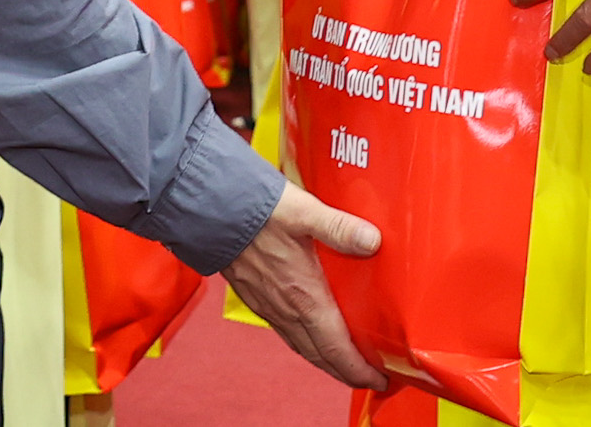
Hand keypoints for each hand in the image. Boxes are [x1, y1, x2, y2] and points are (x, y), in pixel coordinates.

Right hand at [223, 182, 387, 389]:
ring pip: (302, 347)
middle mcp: (286, 310)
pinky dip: (305, 343)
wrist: (210, 211)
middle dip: (346, 372)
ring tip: (344, 362)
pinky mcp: (256, 298)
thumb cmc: (256, 212)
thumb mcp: (304, 212)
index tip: (379, 379)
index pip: (336, 347)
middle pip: (320, 356)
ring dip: (325, 360)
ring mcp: (269, 307)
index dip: (358, 369)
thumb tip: (373, 240)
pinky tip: (310, 333)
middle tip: (369, 378)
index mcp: (303, 296)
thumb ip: (340, 228)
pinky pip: (286, 333)